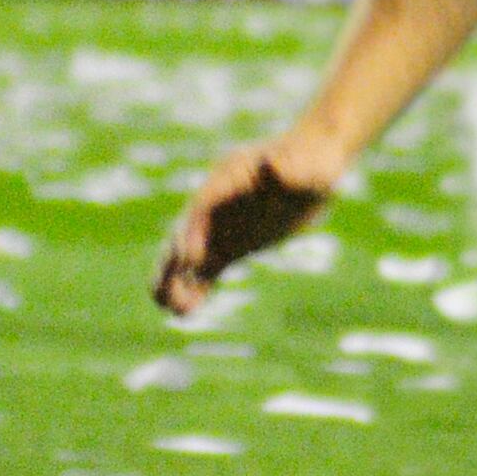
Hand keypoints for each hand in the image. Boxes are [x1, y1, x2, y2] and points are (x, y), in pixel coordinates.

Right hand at [154, 131, 343, 315]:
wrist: (313, 166)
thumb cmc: (312, 162)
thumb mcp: (308, 166)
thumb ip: (291, 170)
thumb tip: (277, 166)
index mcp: (229, 177)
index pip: (204, 205)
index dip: (193, 231)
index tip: (191, 258)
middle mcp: (217, 202)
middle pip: (186, 232)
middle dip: (175, 262)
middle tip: (163, 293)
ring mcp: (221, 224)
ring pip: (191, 255)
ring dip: (178, 281)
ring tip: (172, 310)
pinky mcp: (232, 244)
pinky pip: (208, 267)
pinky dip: (197, 287)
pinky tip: (185, 312)